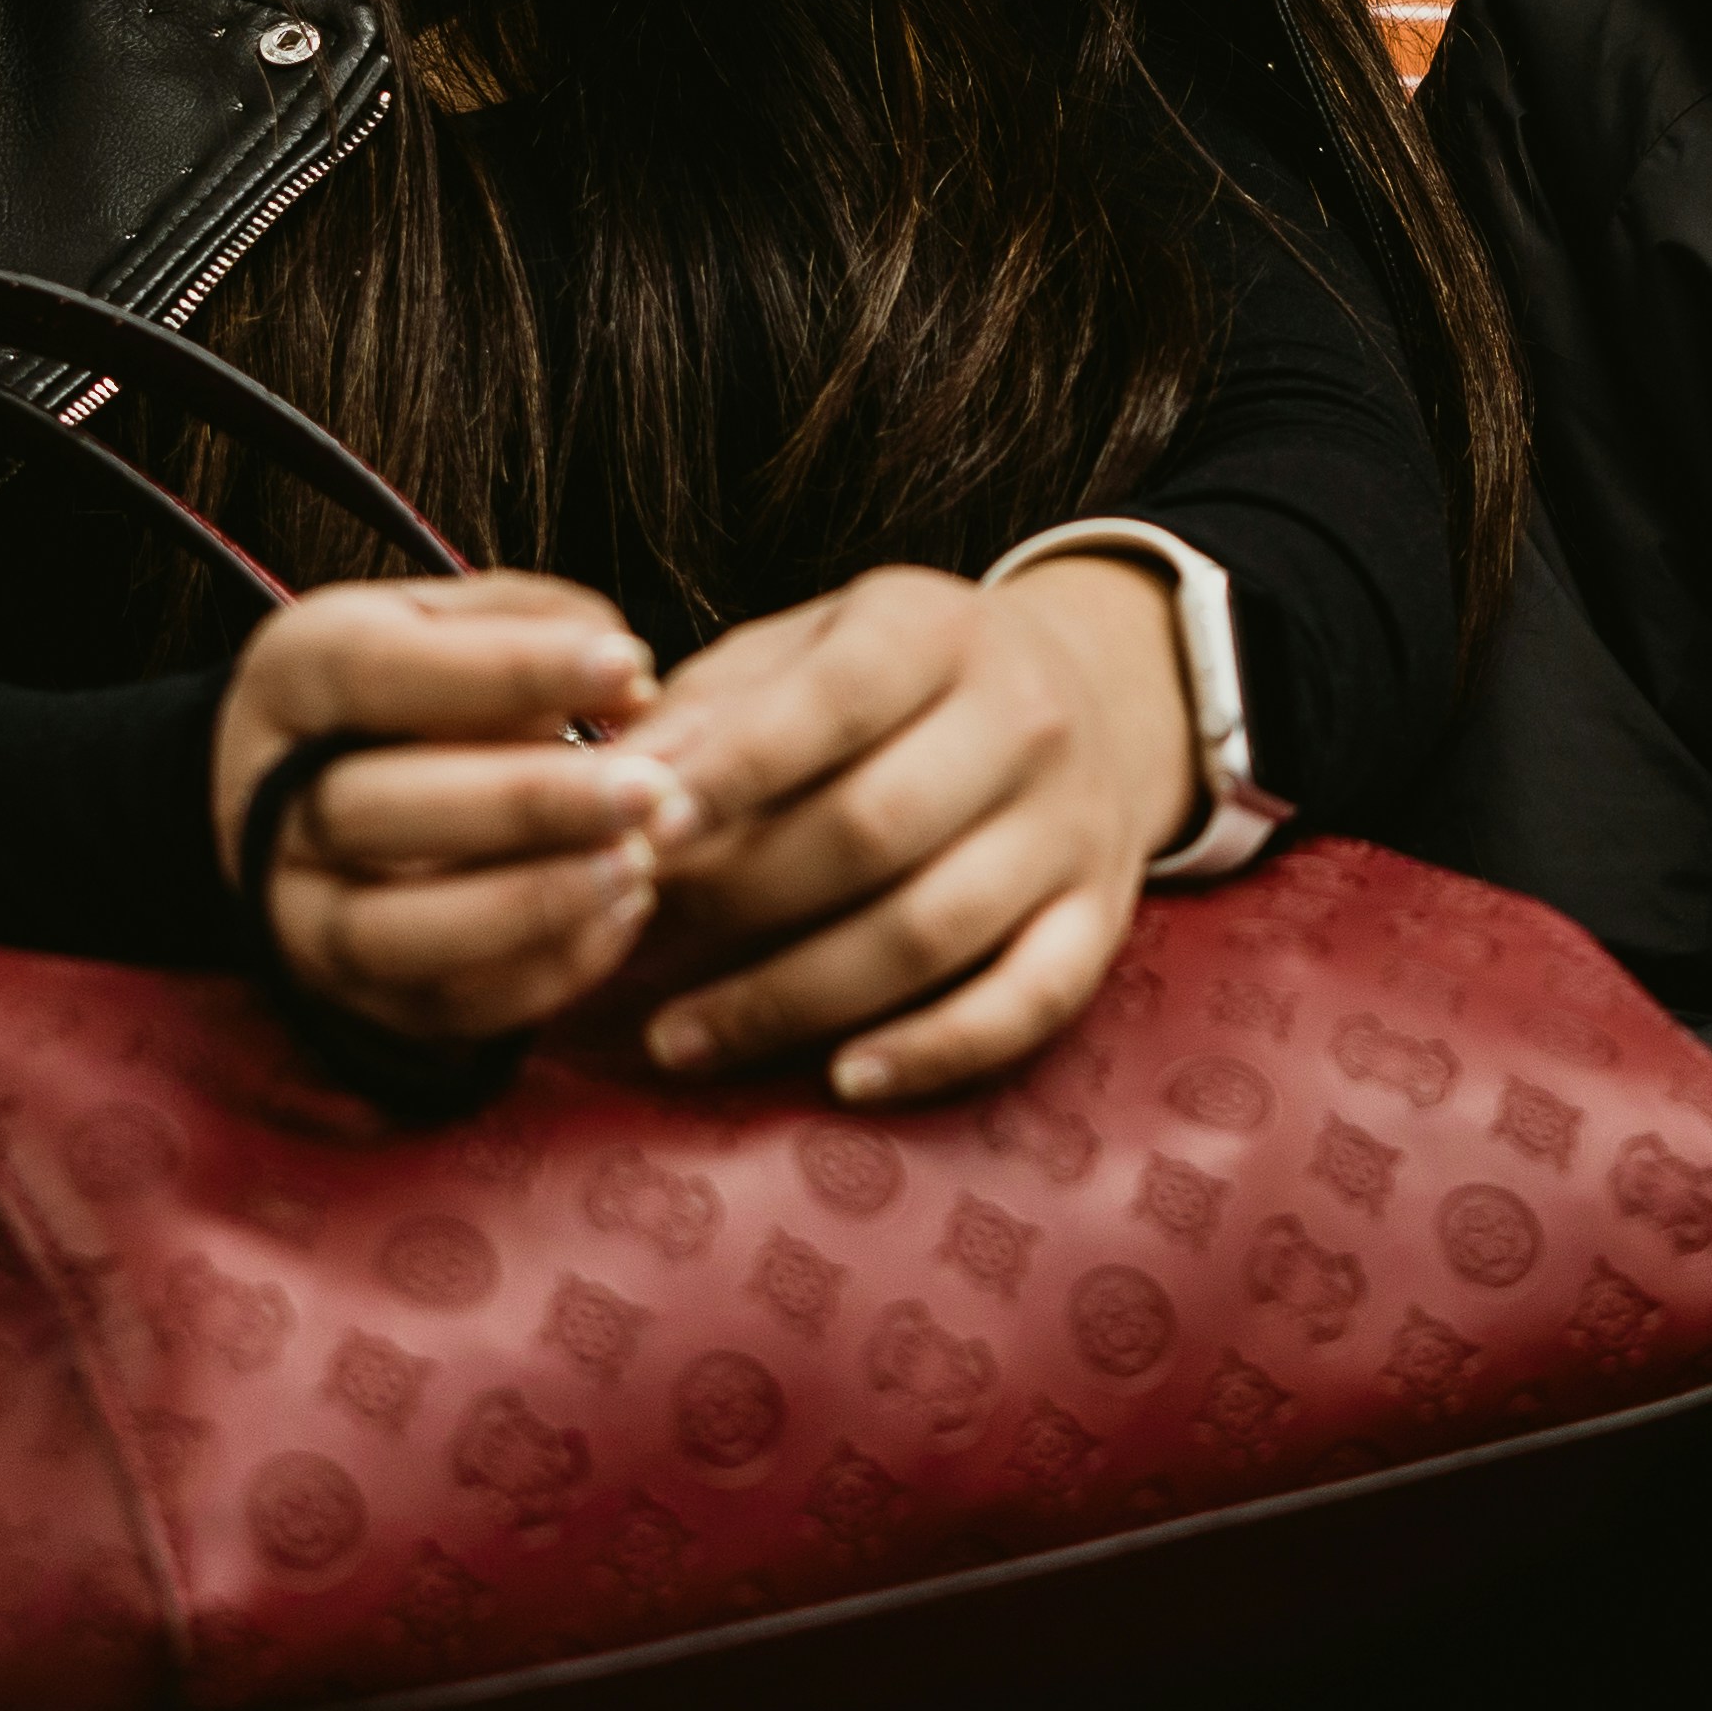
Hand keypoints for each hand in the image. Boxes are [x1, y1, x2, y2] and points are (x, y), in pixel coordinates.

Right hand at [211, 572, 687, 1041]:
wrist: (313, 795)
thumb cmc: (411, 688)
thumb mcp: (450, 622)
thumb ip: (534, 627)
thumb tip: (630, 687)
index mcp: (289, 680)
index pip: (377, 672)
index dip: (506, 670)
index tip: (629, 664)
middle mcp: (265, 803)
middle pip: (369, 812)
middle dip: (524, 804)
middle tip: (650, 789)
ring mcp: (294, 913)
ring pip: (391, 932)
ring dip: (528, 905)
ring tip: (638, 862)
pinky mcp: (346, 995)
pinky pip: (438, 1006)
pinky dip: (541, 971)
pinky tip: (621, 912)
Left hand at [623, 559, 1196, 1104]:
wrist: (1089, 694)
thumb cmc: (896, 685)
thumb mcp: (806, 651)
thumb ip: (708, 711)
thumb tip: (611, 784)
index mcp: (934, 630)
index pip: (831, 701)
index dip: (732, 774)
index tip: (638, 835)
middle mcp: (1023, 719)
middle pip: (871, 829)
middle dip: (736, 898)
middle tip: (630, 942)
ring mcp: (1071, 824)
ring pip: (930, 930)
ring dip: (792, 998)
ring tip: (678, 1037)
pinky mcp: (1100, 916)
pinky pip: (1025, 1003)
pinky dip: (934, 1051)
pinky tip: (841, 1079)